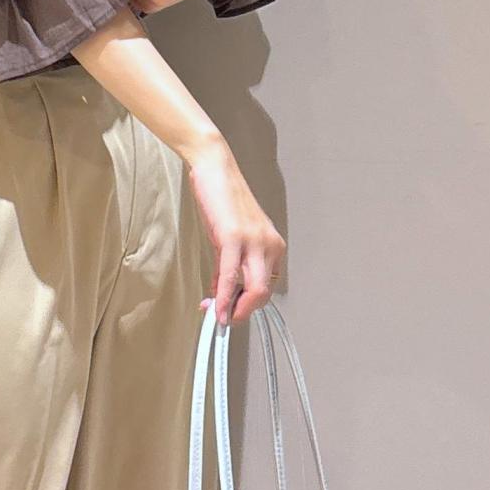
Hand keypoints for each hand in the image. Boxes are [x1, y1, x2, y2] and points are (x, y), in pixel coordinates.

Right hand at [182, 137, 286, 325]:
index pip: (267, 287)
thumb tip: (219, 293)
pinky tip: (215, 306)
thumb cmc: (222, 200)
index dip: (247, 305)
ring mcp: (254, 241)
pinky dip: (223, 295)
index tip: (227, 311)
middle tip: (225, 321)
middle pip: (264, 293)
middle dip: (244, 313)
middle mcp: (271, 245)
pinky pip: (229, 275)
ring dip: (235, 310)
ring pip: (255, 289)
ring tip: (218, 319)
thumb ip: (230, 265)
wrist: (215, 168)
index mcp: (274, 246)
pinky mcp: (234, 236)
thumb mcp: (230, 237)